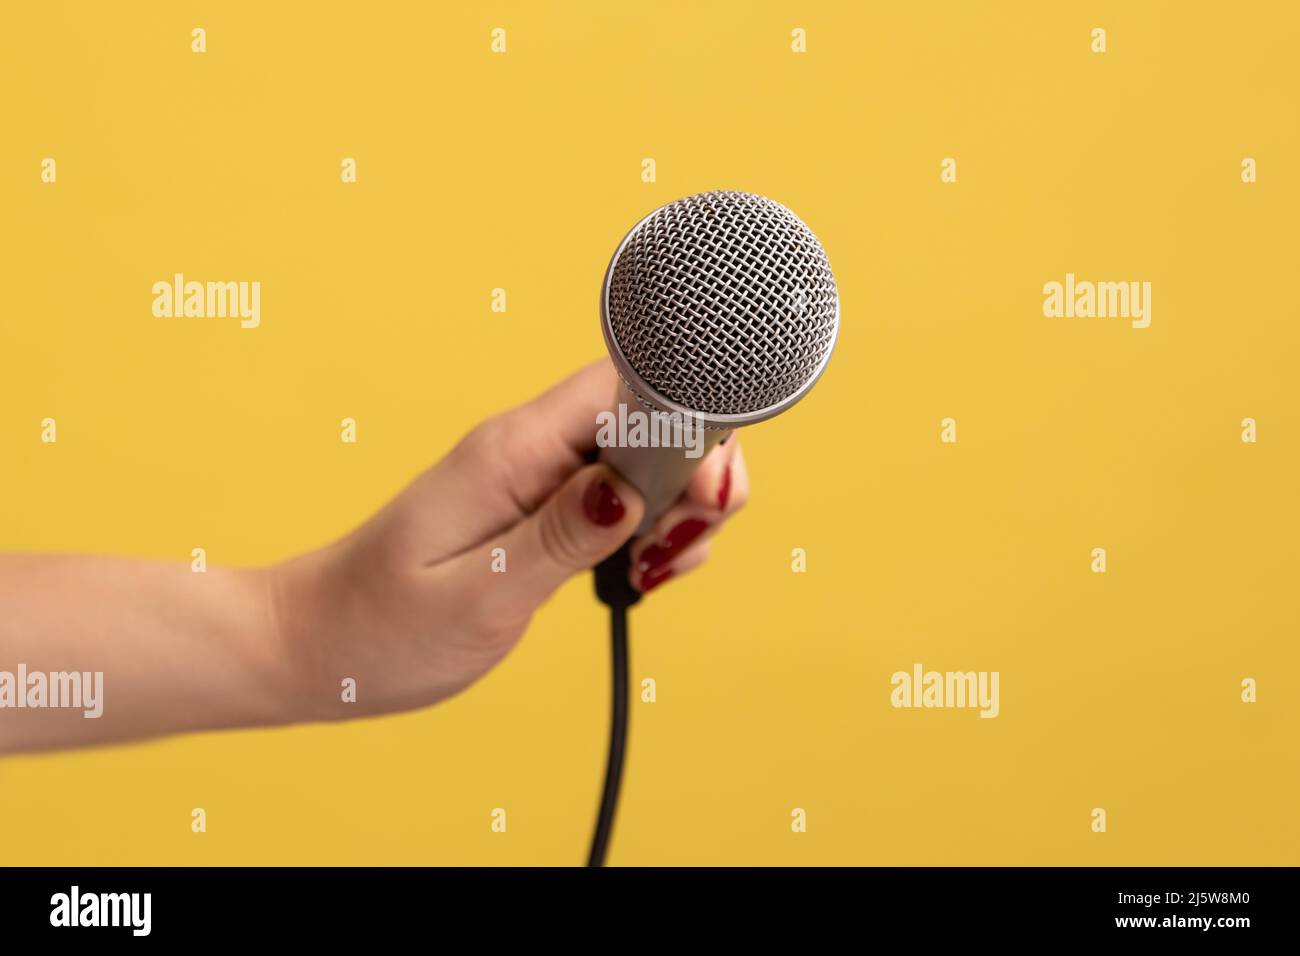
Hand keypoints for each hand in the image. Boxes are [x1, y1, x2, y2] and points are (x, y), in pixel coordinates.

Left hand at [273, 360, 748, 720]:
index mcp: (512, 451)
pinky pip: (622, 498)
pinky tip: (639, 573)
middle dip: (696, 476)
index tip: (699, 497)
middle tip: (676, 550)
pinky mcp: (544, 510)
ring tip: (656, 570)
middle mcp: (531, 451)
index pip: (625, 388)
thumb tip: (631, 490)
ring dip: (680, 510)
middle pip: (653, 420)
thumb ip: (559, 540)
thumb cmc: (379, 626)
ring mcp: (539, 479)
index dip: (685, 424)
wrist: (317, 644)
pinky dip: (652, 531)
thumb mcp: (476, 596)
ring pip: (647, 461)